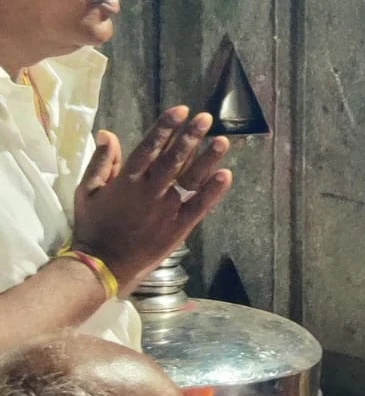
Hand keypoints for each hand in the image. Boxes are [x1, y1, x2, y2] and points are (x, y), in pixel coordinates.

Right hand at [73, 106, 233, 297]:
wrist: (103, 264)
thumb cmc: (93, 226)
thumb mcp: (87, 190)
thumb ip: (101, 162)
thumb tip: (107, 133)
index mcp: (126, 180)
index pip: (149, 147)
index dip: (166, 127)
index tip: (181, 110)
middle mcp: (149, 191)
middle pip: (173, 159)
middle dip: (190, 136)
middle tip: (206, 118)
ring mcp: (166, 209)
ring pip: (189, 179)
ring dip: (207, 159)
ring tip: (222, 140)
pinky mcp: (179, 227)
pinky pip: (199, 207)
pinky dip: (213, 192)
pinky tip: (226, 175)